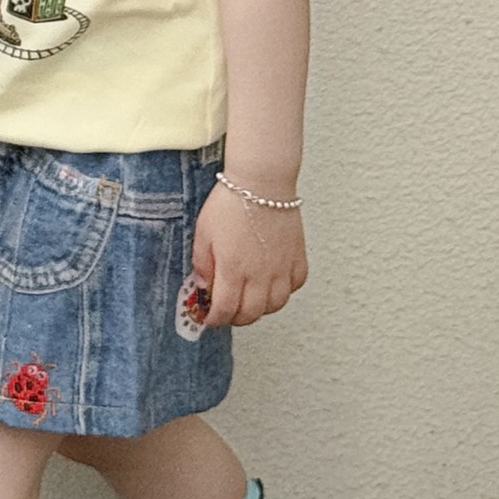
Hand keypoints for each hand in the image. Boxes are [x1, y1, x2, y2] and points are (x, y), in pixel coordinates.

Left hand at [193, 179, 307, 327]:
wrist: (261, 180)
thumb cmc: (231, 201)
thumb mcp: (203, 231)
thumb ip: (202, 263)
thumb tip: (203, 286)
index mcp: (233, 269)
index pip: (225, 310)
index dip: (215, 319)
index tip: (210, 318)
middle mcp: (260, 274)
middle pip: (251, 314)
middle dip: (236, 318)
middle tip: (228, 312)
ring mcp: (281, 268)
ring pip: (275, 305)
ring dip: (260, 309)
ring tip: (250, 300)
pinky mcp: (297, 257)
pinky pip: (294, 286)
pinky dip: (284, 291)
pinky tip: (273, 283)